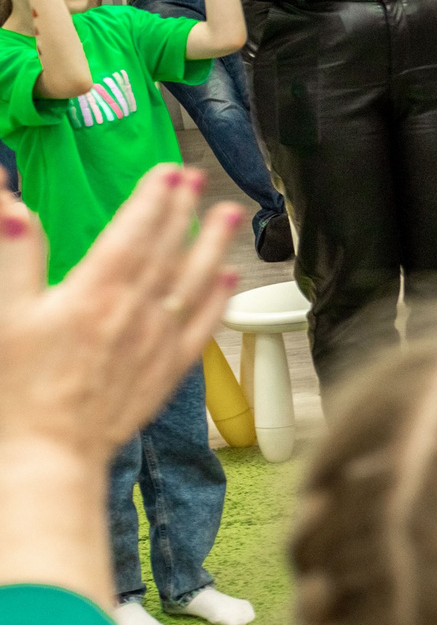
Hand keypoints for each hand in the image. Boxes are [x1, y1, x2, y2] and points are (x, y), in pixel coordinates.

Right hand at [0, 169, 239, 462]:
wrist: (50, 453)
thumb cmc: (18, 388)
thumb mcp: (3, 313)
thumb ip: (14, 253)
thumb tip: (9, 199)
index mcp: (94, 295)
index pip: (132, 234)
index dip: (153, 199)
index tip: (169, 171)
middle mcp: (135, 315)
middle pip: (167, 252)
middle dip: (183, 212)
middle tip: (199, 178)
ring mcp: (156, 344)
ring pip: (193, 284)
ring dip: (212, 246)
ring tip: (227, 216)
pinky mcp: (166, 372)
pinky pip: (201, 327)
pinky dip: (217, 299)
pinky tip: (227, 279)